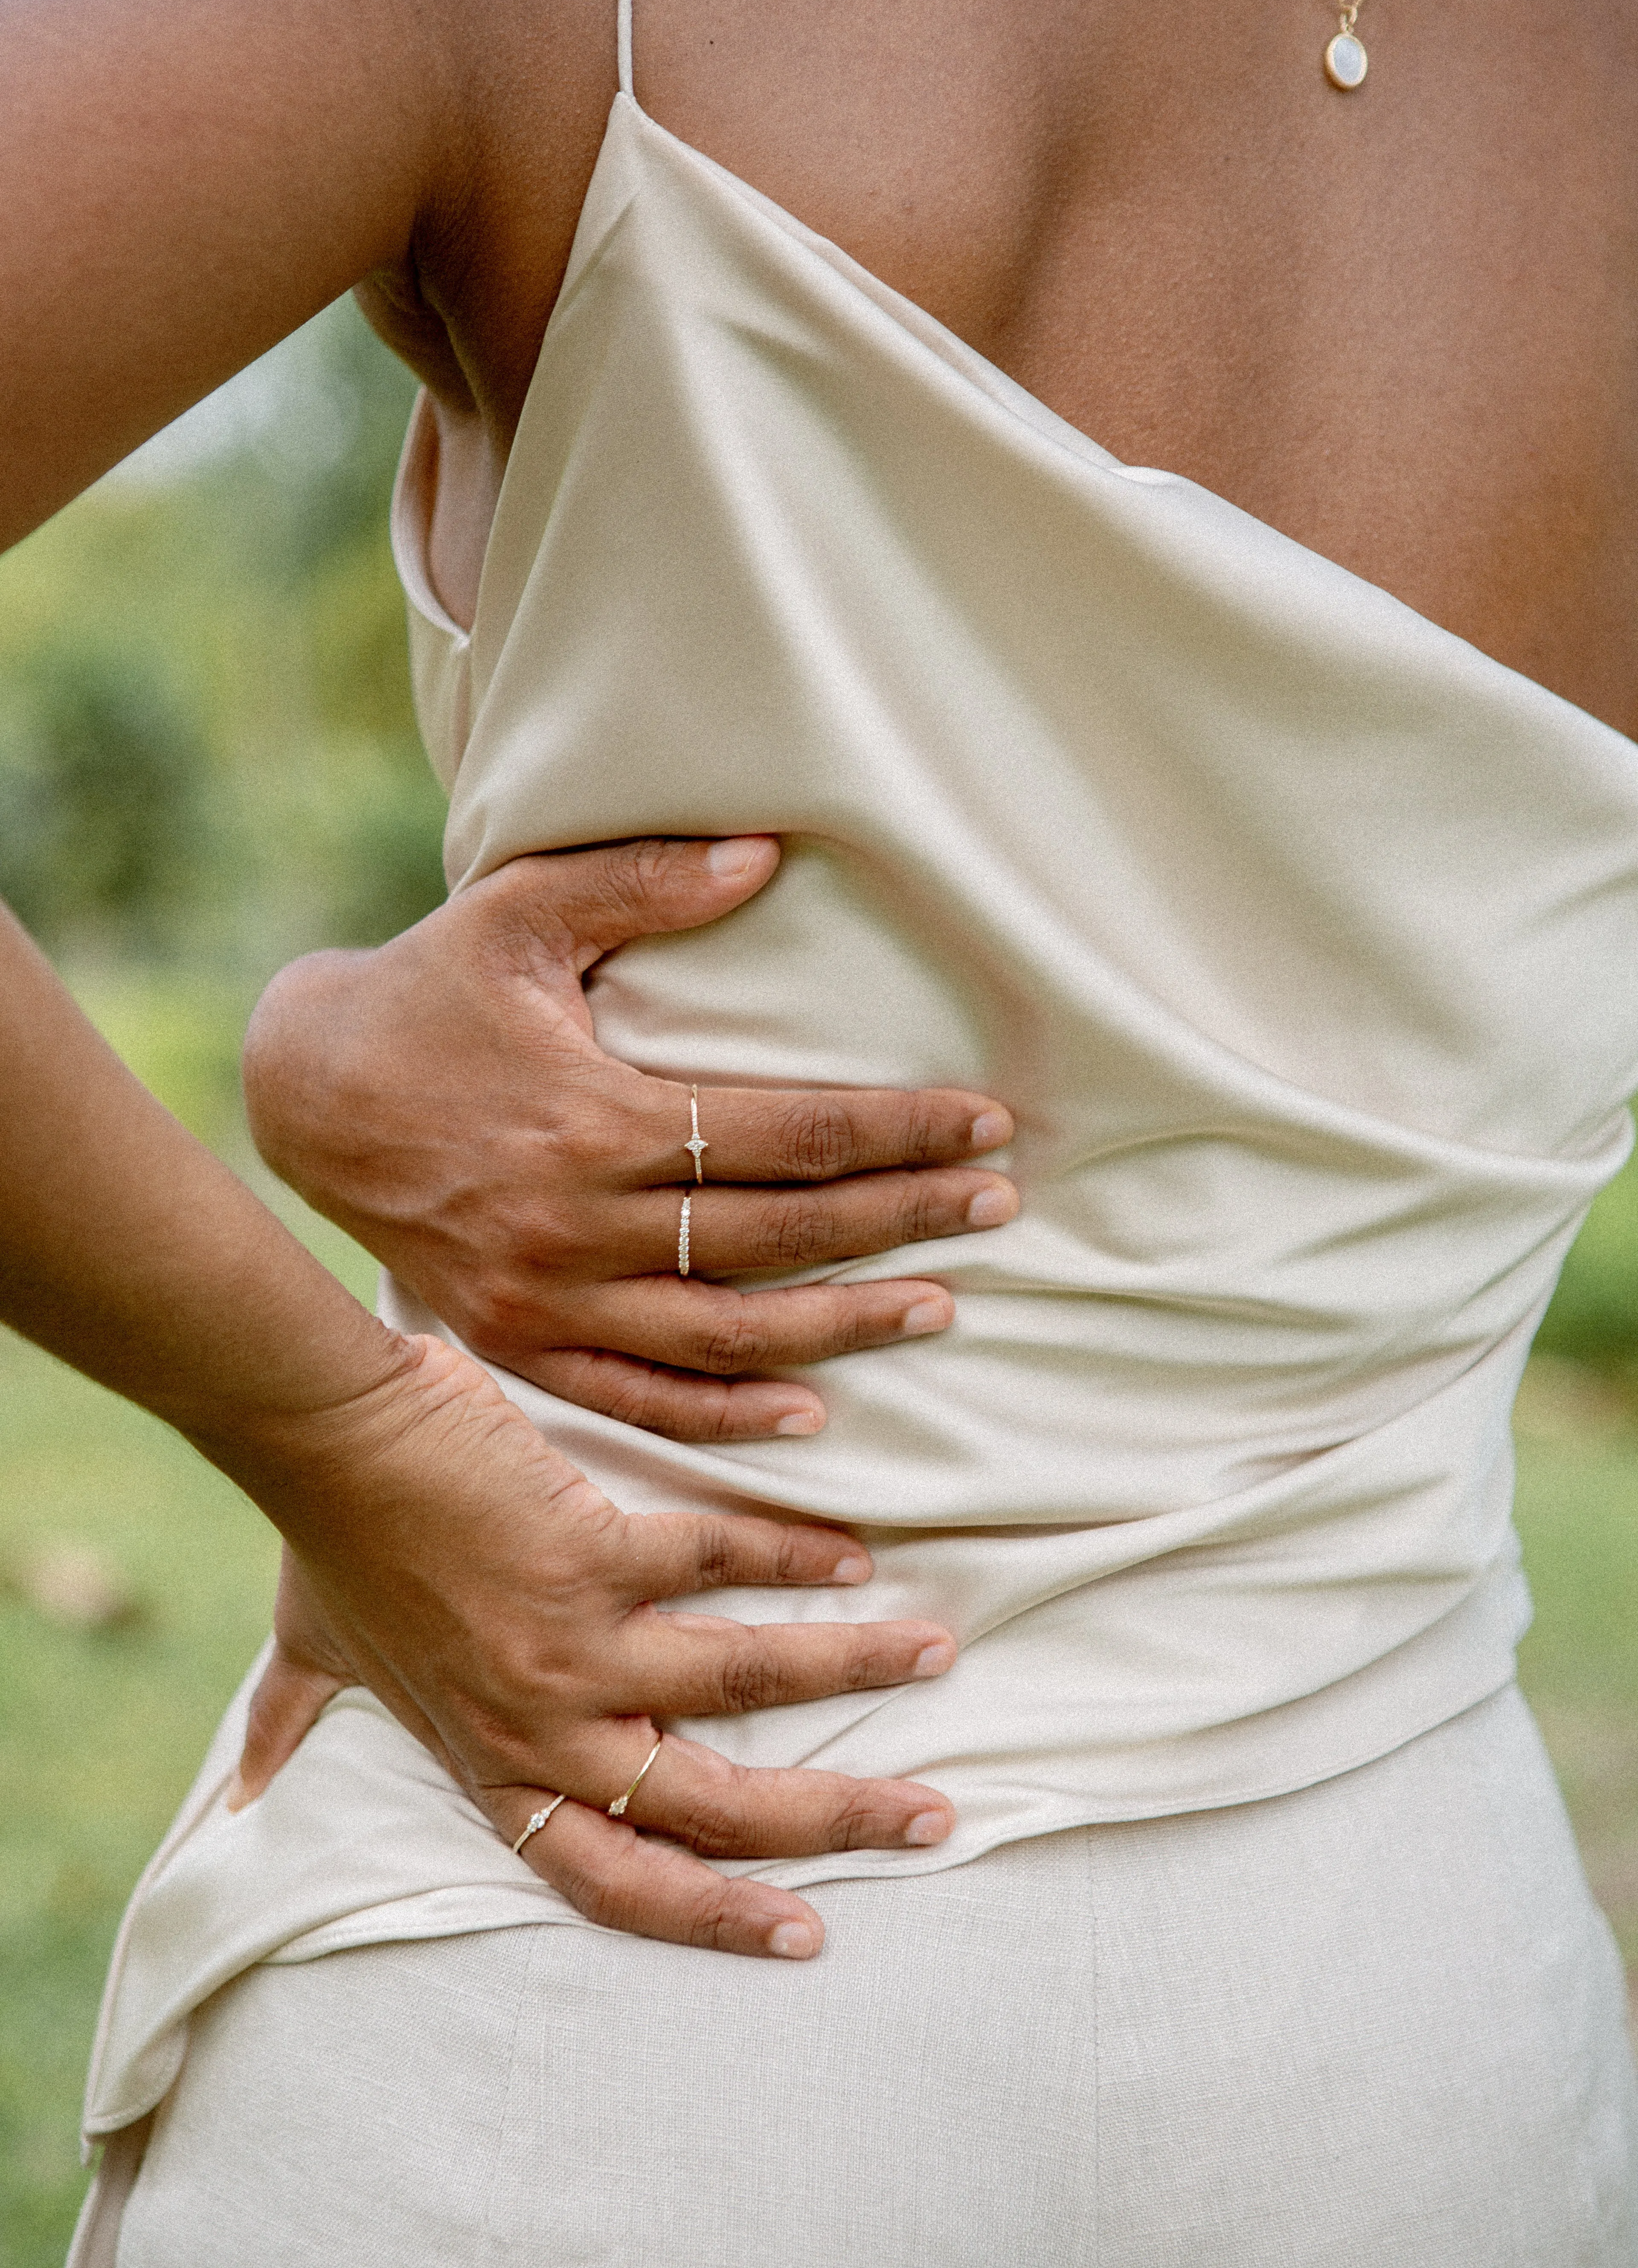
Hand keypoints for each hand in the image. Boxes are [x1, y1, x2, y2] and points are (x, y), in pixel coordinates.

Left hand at [228, 1332, 957, 1959]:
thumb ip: (298, 1731)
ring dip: (851, 1669)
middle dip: (833, 1823)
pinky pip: (719, 1565)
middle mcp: (542, 1728)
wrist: (326, 1435)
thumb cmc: (327, 1541)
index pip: (615, 1880)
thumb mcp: (314, 1659)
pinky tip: (850, 1554)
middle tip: (931, 1821)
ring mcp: (573, 1646)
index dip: (713, 1915)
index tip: (803, 1930)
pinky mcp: (593, 1554)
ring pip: (742, 1683)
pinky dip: (793, 1559)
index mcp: (490, 1764)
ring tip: (934, 1653)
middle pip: (712, 1811)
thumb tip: (244, 1803)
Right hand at [243, 836, 1017, 1441]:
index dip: (899, 1131)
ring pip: (731, 1332)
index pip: (792, 1132)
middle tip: (999, 1207)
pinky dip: (730, 1413)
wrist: (302, 1092)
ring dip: (846, 1324)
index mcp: (596, 1117)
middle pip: (781, 1232)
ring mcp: (548, 1298)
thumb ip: (644, 882)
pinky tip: (812, 1409)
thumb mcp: (520, 909)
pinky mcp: (520, 1345)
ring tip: (939, 1304)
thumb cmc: (427, 990)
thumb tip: (766, 854)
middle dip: (904, 1219)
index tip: (987, 1127)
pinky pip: (643, 1398)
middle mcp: (580, 1222)